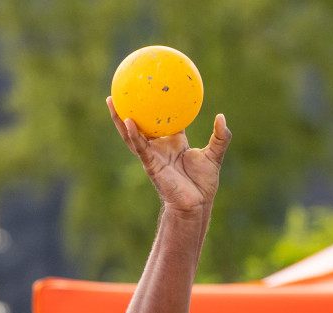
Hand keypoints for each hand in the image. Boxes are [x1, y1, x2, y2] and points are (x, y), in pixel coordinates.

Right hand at [108, 97, 229, 214]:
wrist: (196, 204)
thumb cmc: (203, 183)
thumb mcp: (214, 155)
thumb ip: (220, 137)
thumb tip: (221, 117)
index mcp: (173, 142)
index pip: (163, 119)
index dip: (157, 104)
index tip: (153, 87)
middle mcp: (159, 147)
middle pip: (141, 123)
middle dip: (129, 108)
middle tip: (121, 89)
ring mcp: (152, 155)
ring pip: (131, 133)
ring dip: (120, 118)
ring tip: (111, 100)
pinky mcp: (150, 164)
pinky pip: (139, 146)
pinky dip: (133, 134)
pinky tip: (128, 120)